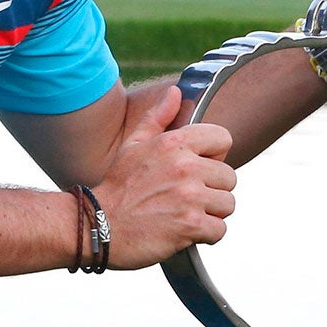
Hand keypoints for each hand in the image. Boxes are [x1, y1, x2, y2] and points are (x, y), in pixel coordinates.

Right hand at [94, 84, 235, 267]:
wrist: (97, 226)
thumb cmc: (117, 186)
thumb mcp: (133, 145)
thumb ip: (157, 117)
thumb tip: (176, 92)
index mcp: (174, 143)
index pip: (224, 139)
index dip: (214, 156)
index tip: (199, 169)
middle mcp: (185, 167)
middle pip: (229, 177)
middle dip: (212, 190)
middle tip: (187, 198)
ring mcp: (190, 197)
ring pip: (227, 204)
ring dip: (211, 213)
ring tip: (185, 214)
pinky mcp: (191, 225)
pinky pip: (220, 229)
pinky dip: (206, 234)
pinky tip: (184, 231)